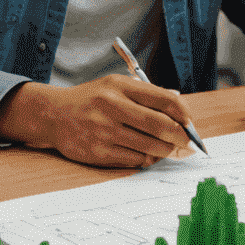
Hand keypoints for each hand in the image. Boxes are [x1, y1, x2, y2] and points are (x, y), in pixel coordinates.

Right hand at [0, 77, 192, 167]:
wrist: (54, 115)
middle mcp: (112, 106)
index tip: (190, 122)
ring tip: (169, 149)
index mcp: (119, 86)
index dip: (183, 112)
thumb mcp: (115, 84)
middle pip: (159, 125)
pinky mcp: (98, 152)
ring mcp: (104, 131)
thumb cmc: (91, 99)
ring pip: (149, 146)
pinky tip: (147, 154)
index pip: (163, 99)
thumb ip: (145, 92)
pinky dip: (146, 159)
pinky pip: (134, 159)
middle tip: (189, 143)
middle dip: (181, 136)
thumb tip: (178, 102)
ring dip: (166, 150)